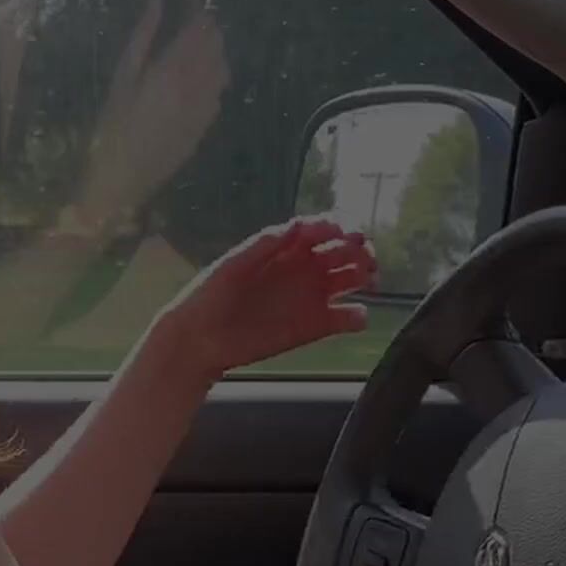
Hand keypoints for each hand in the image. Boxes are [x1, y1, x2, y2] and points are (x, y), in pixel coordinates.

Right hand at [72, 0, 230, 229]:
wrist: (123, 181)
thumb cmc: (110, 127)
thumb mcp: (122, 75)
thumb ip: (144, 32)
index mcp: (174, 68)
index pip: (199, 21)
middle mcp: (199, 84)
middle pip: (217, 39)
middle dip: (204, 21)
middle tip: (185, 11)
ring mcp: (207, 105)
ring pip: (223, 63)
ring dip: (211, 46)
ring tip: (187, 41)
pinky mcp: (207, 123)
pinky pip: (219, 88)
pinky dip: (211, 72)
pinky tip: (189, 76)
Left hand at [154, 216, 376, 380]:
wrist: (200, 340)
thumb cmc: (210, 296)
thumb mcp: (232, 265)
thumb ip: (263, 246)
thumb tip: (296, 225)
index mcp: (285, 249)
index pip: (322, 229)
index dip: (338, 227)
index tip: (342, 232)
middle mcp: (303, 269)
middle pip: (344, 251)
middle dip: (359, 249)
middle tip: (362, 256)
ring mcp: (311, 297)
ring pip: (352, 280)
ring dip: (365, 276)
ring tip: (366, 280)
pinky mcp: (315, 327)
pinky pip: (347, 318)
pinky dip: (357, 316)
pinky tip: (353, 316)